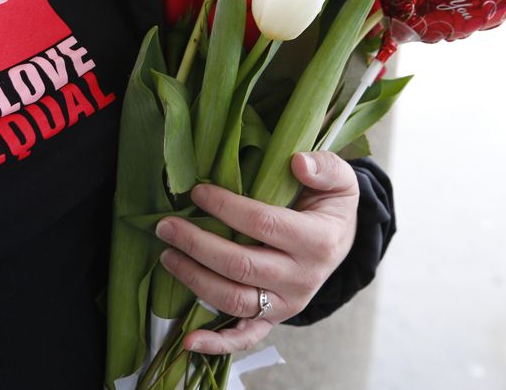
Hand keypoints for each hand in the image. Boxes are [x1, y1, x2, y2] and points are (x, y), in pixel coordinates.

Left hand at [155, 151, 358, 354]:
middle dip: (197, 244)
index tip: (197, 192)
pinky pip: (245, 337)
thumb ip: (325, 167)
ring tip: (167, 255)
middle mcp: (302, 279)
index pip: (263, 224)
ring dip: (194, 279)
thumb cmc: (328, 206)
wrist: (339, 243)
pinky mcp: (274, 319)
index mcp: (317, 241)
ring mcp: (286, 304)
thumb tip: (298, 162)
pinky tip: (189, 340)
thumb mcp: (339, 180)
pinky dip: (217, 343)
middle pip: (240, 265)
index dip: (226, 207)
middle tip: (166, 226)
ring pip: (234, 300)